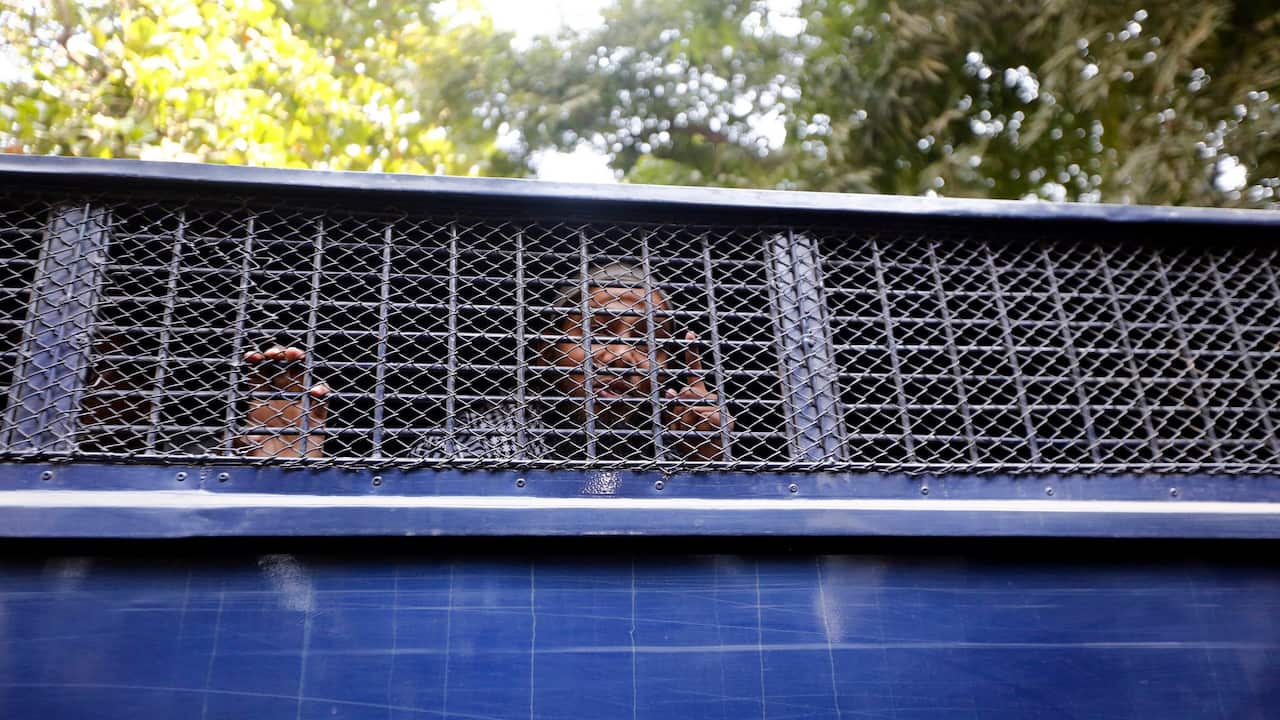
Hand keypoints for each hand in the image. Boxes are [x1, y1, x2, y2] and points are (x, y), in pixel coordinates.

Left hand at [234, 345, 330, 457]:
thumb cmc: (263, 464)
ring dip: (300, 361)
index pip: (256, 375)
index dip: (255, 362)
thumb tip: (235, 438)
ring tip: (296, 355)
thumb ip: (239, 442)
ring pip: (301, 375)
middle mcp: (279, 400)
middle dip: (279, 354)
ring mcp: (298, 405)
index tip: (253, 356)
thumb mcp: (244, 451)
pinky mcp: (316, 417)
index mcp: (259, 403)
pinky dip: (320, 390)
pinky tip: (315, 391)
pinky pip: (321, 399)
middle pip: (280, 368)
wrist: (285, 481)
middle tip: (276, 353)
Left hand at [663, 332, 732, 459]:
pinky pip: (701, 416)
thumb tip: (670, 390)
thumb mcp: (675, 423)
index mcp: (698, 396)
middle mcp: (709, 398)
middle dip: (676, 410)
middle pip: (684, 393)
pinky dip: (694, 427)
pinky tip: (700, 435)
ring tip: (690, 435)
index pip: (694, 371)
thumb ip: (672, 407)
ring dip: (682, 423)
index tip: (689, 333)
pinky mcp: (723, 419)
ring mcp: (718, 408)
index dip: (692, 352)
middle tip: (680, 426)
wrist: (707, 463)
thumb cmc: (689, 443)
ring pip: (689, 407)